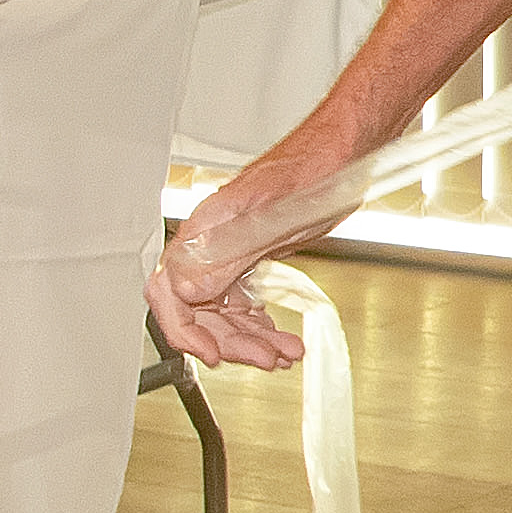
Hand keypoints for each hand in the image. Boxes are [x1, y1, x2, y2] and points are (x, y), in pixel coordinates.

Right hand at [147, 154, 348, 371]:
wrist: (342, 153)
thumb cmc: (312, 169)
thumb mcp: (269, 216)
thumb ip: (224, 253)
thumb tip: (186, 289)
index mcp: (205, 231)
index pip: (169, 292)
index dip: (186, 331)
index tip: (212, 355)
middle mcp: (210, 242)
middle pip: (197, 310)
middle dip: (230, 342)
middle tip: (266, 359)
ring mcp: (230, 250)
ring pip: (221, 311)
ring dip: (249, 339)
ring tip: (282, 353)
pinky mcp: (250, 254)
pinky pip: (241, 301)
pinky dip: (259, 325)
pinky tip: (279, 337)